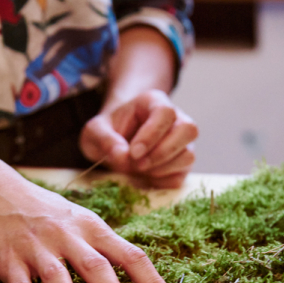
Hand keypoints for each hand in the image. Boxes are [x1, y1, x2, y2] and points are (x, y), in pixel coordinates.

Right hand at [0, 169, 176, 282]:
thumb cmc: (48, 211)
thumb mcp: (82, 219)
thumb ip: (105, 245)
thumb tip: (136, 274)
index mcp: (92, 228)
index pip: (130, 255)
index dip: (152, 282)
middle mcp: (68, 236)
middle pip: (96, 267)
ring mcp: (38, 248)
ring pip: (58, 275)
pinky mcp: (10, 259)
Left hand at [80, 89, 197, 188]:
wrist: (115, 141)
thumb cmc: (107, 131)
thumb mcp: (95, 131)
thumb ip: (105, 140)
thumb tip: (122, 156)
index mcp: (153, 102)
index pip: (165, 112)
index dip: (152, 134)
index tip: (133, 152)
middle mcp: (175, 119)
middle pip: (188, 130)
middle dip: (161, 153)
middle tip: (137, 164)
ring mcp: (181, 142)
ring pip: (188, 154)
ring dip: (163, 168)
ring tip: (139, 170)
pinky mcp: (181, 163)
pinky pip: (182, 175)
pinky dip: (163, 181)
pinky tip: (146, 177)